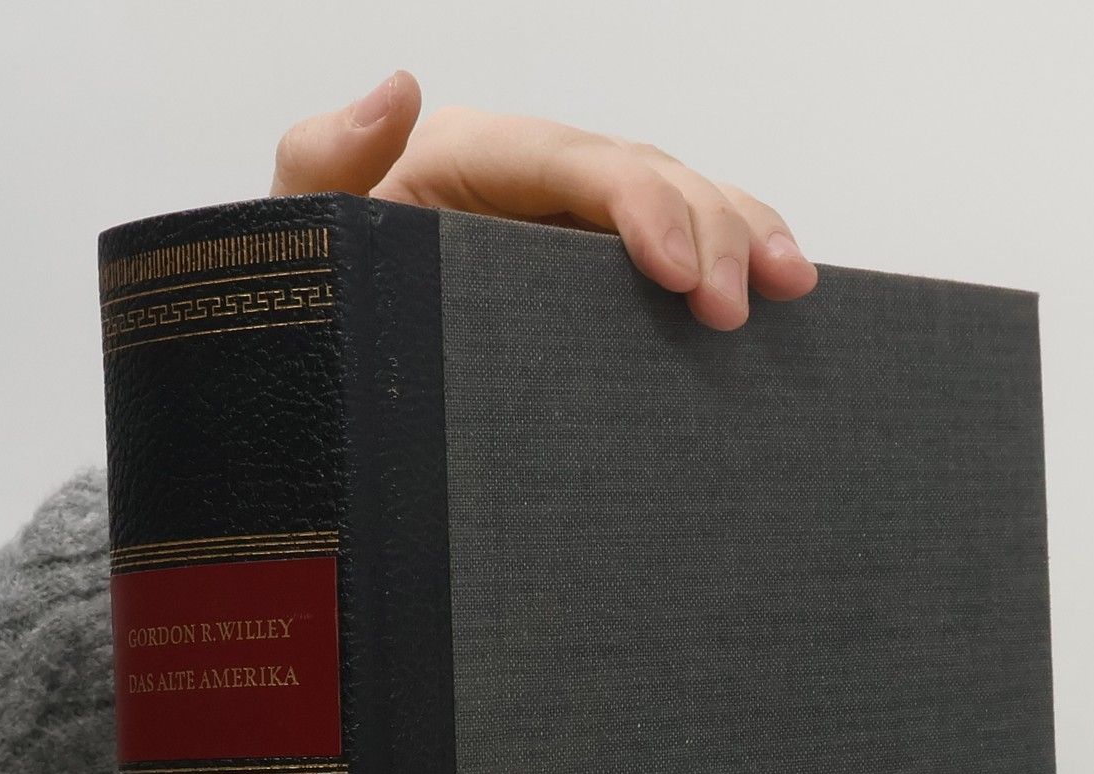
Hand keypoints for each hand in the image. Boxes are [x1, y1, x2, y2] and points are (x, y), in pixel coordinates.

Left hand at [270, 71, 817, 331]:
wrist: (325, 365)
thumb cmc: (317, 304)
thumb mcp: (303, 236)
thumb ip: (327, 164)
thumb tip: (397, 88)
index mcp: (466, 158)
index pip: (572, 162)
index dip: (640, 204)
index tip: (676, 272)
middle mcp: (530, 174)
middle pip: (643, 174)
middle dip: (707, 231)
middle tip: (736, 310)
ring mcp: (568, 219)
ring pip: (679, 200)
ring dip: (743, 235)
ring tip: (789, 288)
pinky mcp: (591, 265)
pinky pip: (676, 244)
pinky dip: (734, 254)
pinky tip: (784, 287)